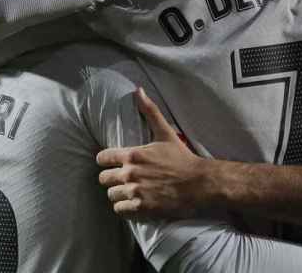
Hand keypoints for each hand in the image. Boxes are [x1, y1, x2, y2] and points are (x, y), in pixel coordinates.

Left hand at [96, 88, 207, 219]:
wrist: (199, 182)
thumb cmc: (182, 157)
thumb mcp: (165, 132)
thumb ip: (149, 111)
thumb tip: (138, 90)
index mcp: (132, 155)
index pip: (102, 158)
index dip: (106, 160)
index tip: (112, 163)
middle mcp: (130, 174)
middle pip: (103, 179)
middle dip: (111, 178)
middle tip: (122, 178)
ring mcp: (135, 192)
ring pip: (111, 195)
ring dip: (118, 193)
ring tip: (128, 191)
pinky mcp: (141, 208)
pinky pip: (120, 210)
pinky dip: (124, 208)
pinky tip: (133, 203)